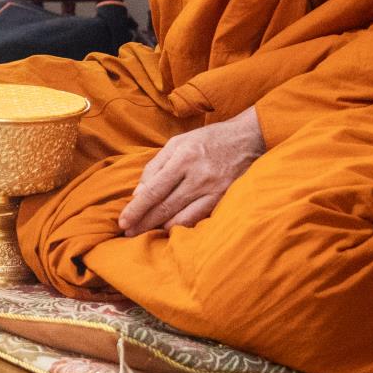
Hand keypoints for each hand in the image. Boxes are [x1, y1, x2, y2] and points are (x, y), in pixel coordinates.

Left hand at [117, 107, 264, 236]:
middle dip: (143, 222)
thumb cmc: (208, 140)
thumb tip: (138, 194)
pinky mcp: (224, 198)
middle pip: (165, 206)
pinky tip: (168, 229)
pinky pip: (198, 218)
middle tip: (127, 234)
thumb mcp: (177, 143)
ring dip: (159, 228)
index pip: (154, 190)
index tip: (123, 221)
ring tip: (144, 233)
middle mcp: (198, 175)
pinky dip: (181, 225)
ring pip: (181, 217)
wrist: (249, 138)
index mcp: (183, 158)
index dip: (137, 208)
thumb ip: (155, 167)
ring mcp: (214, 189)